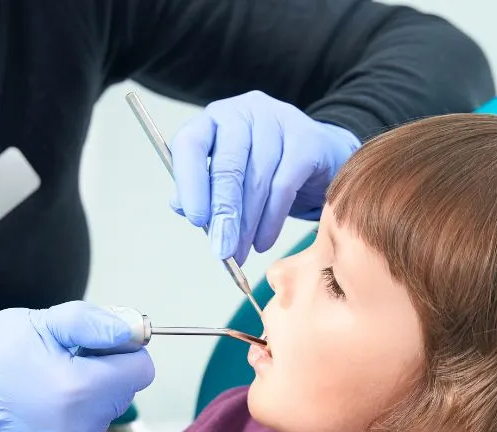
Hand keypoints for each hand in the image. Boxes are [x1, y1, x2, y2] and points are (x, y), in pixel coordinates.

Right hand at [0, 301, 154, 431]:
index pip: (140, 371)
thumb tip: (136, 334)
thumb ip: (95, 326)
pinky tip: (36, 409)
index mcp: (80, 388)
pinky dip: (65, 423)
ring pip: (100, 418)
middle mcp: (78, 427)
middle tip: (62, 362)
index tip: (94, 346)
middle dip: (101, 376)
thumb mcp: (42, 323)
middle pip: (121, 396)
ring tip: (44, 386)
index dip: (121, 352)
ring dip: (84, 401)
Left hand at [170, 90, 360, 264]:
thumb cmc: (261, 169)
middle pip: (228, 165)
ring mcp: (277, 121)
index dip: (190, 183)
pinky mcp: (307, 139)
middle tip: (221, 250)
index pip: (190, 144)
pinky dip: (272, 220)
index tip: (196, 220)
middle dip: (224, 214)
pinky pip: (284, 186)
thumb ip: (201, 188)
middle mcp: (243, 112)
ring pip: (257, 180)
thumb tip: (180, 207)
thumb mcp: (228, 175)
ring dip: (248, 225)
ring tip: (240, 253)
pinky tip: (263, 242)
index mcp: (213, 119)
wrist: (316, 157)